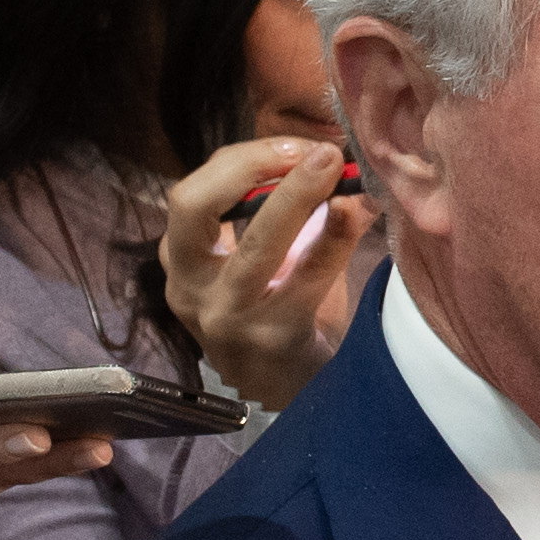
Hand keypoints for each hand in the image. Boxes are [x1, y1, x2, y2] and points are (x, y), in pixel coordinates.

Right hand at [159, 138, 370, 411]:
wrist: (291, 394)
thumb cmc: (276, 313)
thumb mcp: (257, 259)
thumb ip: (276, 209)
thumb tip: (331, 151)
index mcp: (182, 259)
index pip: (194, 192)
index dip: (244, 159)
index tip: (297, 145)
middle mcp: (191, 287)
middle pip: (194, 207)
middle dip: (250, 165)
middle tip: (310, 150)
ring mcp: (227, 317)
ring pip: (255, 245)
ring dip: (296, 197)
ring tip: (335, 165)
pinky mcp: (271, 339)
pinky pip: (306, 279)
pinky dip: (335, 240)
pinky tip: (356, 214)